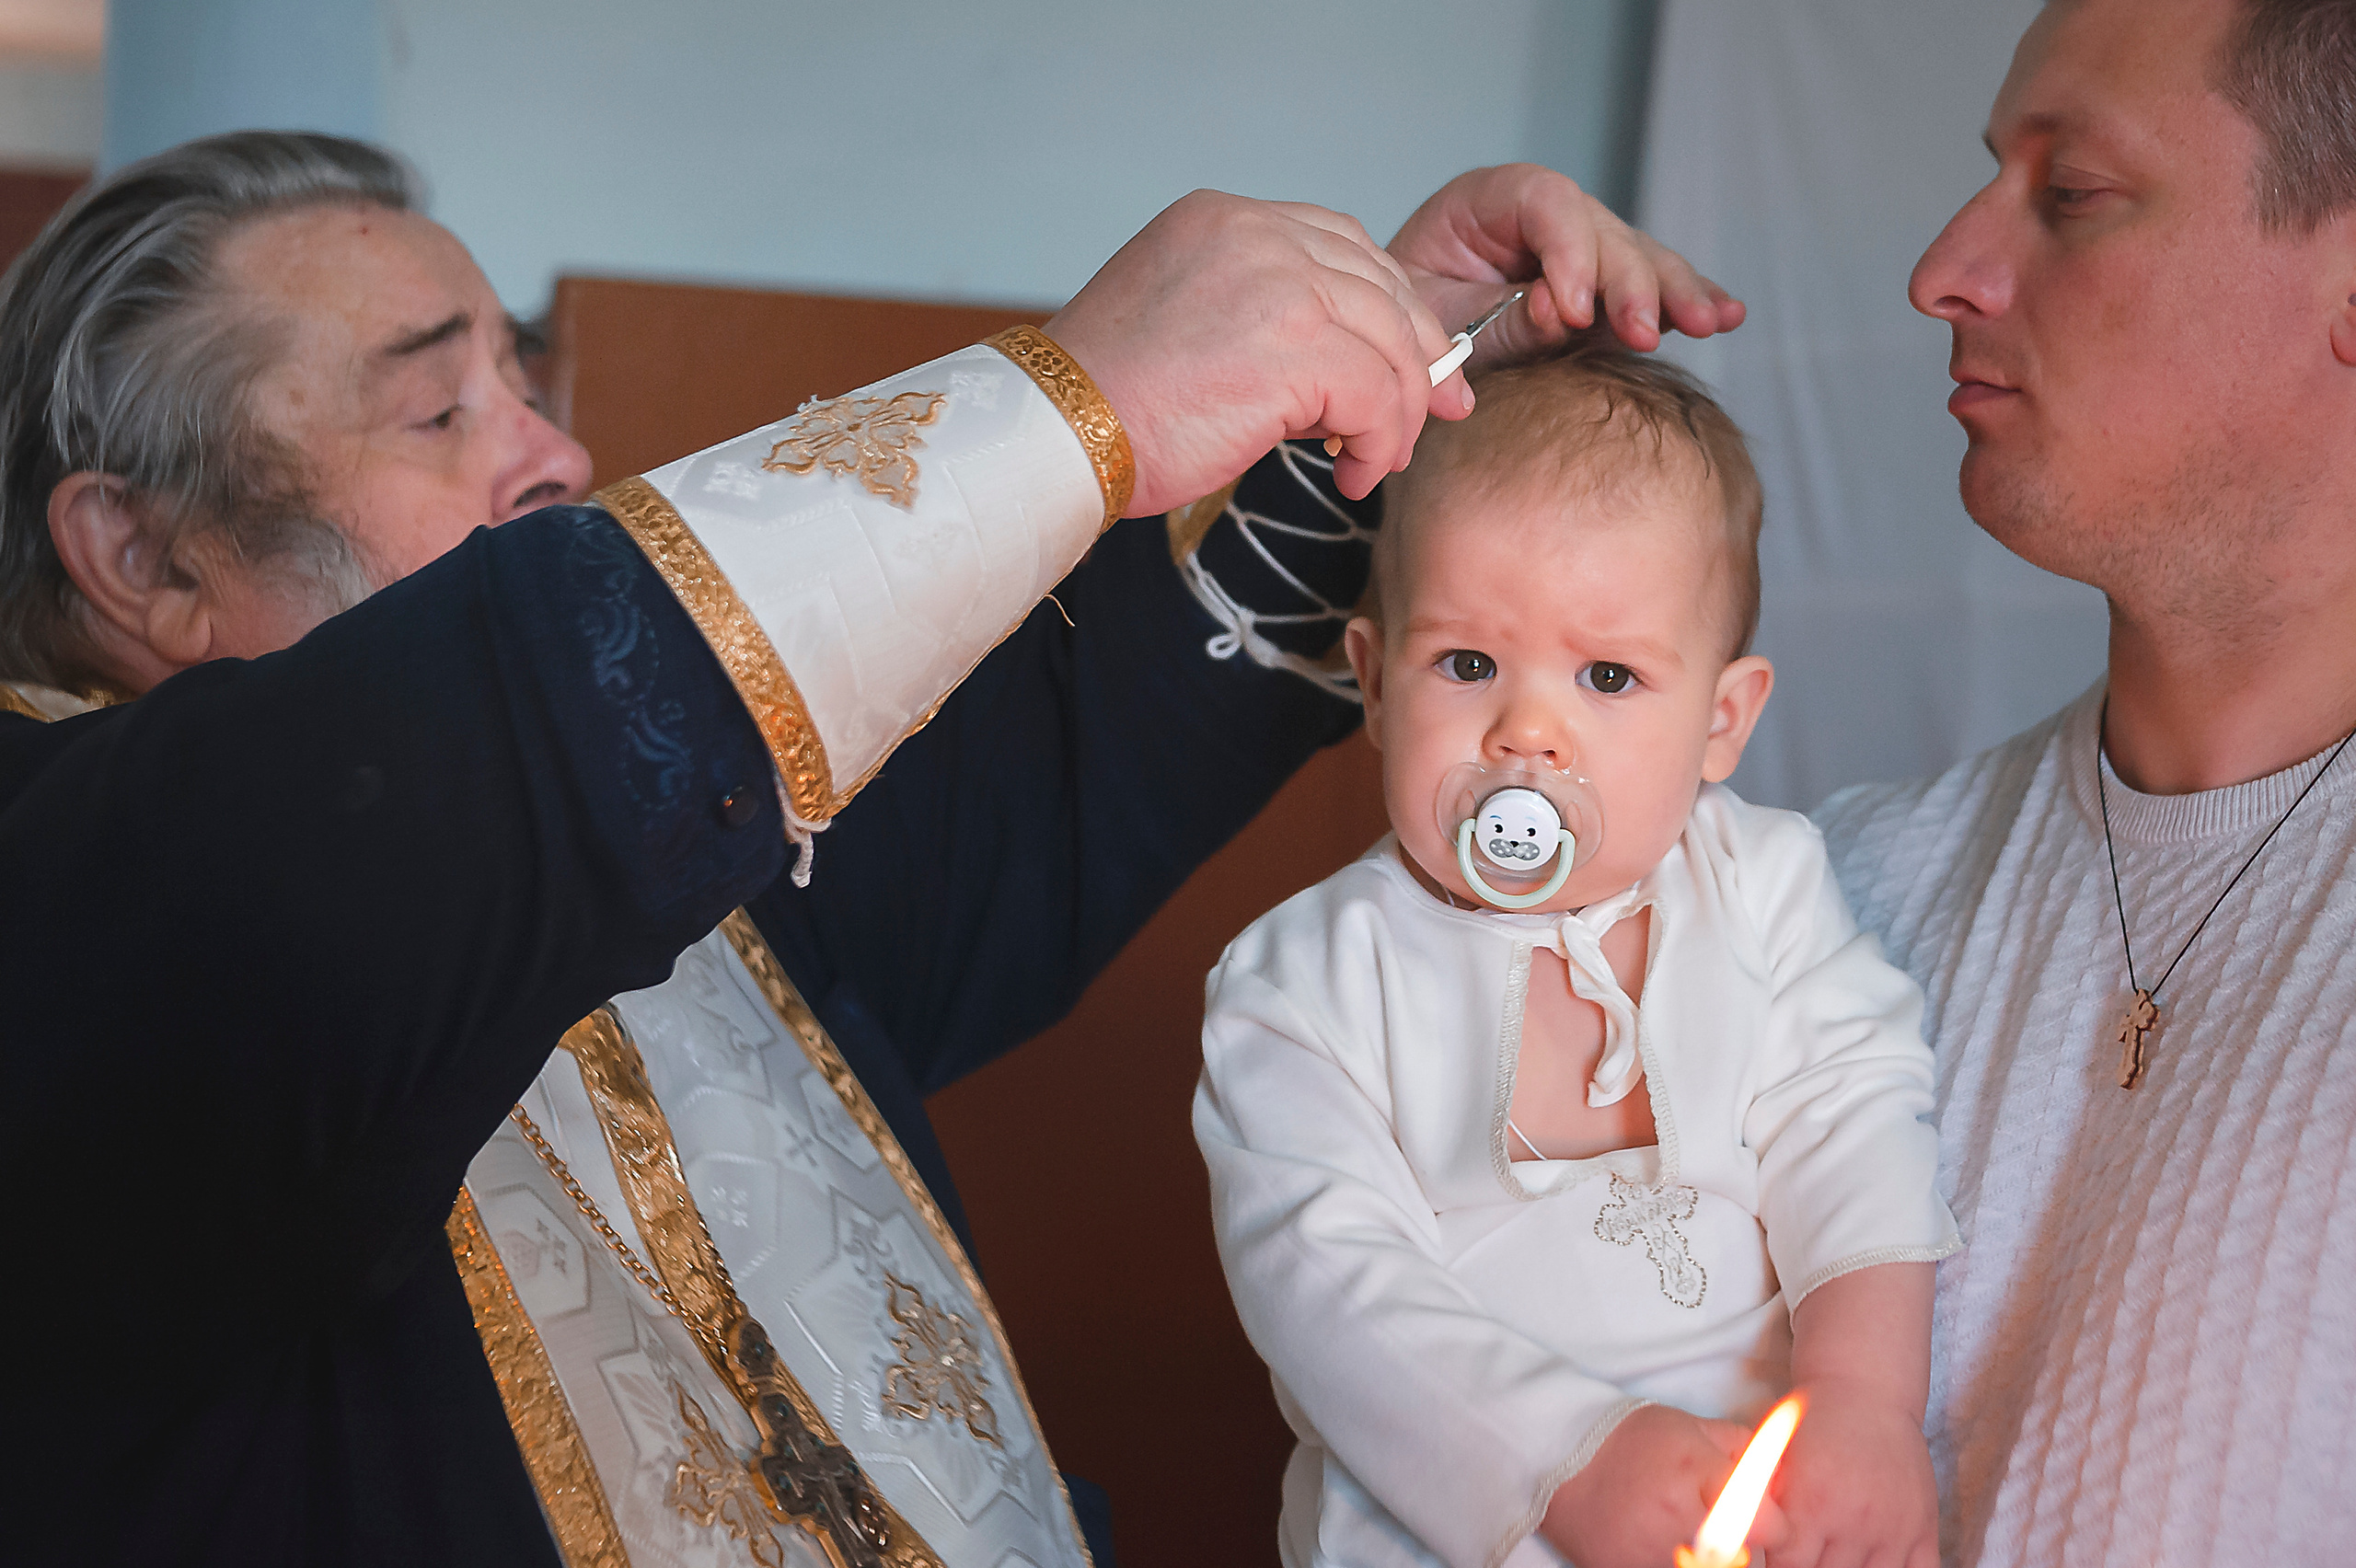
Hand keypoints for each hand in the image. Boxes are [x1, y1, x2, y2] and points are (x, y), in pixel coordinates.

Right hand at [1043, 190, 1466, 509]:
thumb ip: (1257, 313)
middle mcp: (1256, 234)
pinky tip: (1351, 472)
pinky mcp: (1294, 346)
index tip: (1411, 363)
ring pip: (1390, 344)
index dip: (1389, 307)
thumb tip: (1345, 365)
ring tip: (1372, 460)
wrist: (1055, 434)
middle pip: (1381, 287)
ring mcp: (1278, 283)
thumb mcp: (1184, 321)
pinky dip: (1378, 440)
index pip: (1343, 246)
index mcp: (1224, 219)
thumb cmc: (1107, 400)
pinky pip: (1377, 395)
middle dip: (1418, 357)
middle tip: (1434, 414)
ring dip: (1396, 413)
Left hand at [1387, 163, 1745, 364]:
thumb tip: (1566, 317)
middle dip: (1629, 283)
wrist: (1401, 347)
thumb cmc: (1407, 325)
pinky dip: (1682, 303)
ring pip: (1638, 258)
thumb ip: (1498, 318)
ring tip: (1708, 321)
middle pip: (1604, 230)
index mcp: (1488, 199)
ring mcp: (1581, 248)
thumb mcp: (1437, 320)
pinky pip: (1648, 288)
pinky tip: (1728, 314)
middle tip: (1641, 333)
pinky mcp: (1603, 287)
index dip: (1569, 254)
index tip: (1573, 313)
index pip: (1546, 203)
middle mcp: (1544, 215)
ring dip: (1674, 292)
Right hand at [1539, 1404, 1770, 1567]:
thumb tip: (1782, 1475)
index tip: (1759, 1515)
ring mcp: (1654, 1557)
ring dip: (1708, 1558)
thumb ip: (1742, 1449)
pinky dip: (1675, 1562)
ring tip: (1685, 1534)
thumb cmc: (1628, 1441)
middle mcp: (1681, 1522)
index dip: (1771, 1521)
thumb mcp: (1690, 1427)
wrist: (1559, 1463)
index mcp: (1698, 1476)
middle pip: (1746, 1560)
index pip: (1772, 1526)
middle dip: (1741, 1546)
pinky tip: (1662, 1546)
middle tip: (1714, 1525)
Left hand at [1768, 1379, 1938, 1567]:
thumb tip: (1744, 1541)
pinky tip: (1873, 1562)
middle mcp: (1855, 1521)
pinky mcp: (1925, 1529)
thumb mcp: (1777, 1460)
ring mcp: (1895, 1529)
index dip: (1779, 1566)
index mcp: (1812, 1505)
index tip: (1780, 1555)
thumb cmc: (1814, 1424)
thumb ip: (1765, 1506)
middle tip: (1808, 1553)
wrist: (1866, 1392)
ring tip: (1836, 1555)